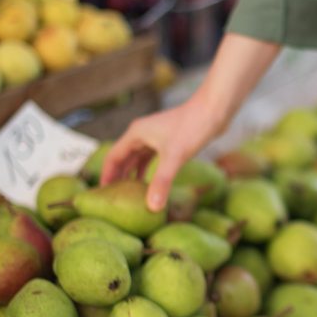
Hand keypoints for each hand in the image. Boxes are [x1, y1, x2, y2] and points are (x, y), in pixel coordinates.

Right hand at [99, 33, 281, 211]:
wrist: (215, 109)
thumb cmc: (194, 127)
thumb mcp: (175, 157)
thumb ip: (162, 182)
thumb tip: (152, 207)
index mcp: (136, 134)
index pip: (113, 158)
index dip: (106, 177)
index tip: (101, 196)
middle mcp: (142, 133)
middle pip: (123, 158)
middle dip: (117, 178)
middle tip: (112, 200)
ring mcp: (155, 136)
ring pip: (137, 158)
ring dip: (132, 175)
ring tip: (129, 196)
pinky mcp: (169, 140)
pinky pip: (151, 158)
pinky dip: (148, 171)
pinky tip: (151, 184)